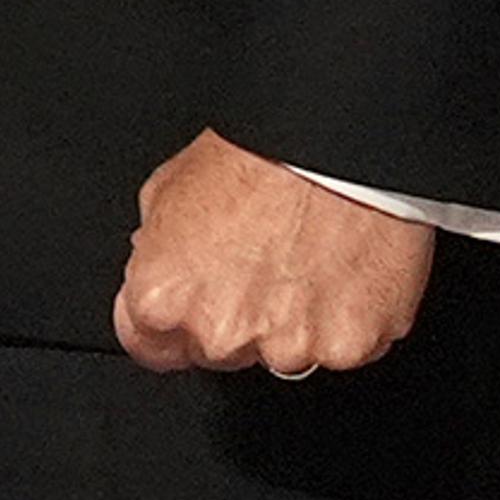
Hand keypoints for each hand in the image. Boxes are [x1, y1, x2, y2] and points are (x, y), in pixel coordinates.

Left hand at [114, 131, 433, 376]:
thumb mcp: (167, 186)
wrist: (328, 146)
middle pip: (218, 349)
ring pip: (283, 353)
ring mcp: (291, 348)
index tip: (184, 303)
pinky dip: (341, 319)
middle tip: (252, 261)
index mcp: (165, 296)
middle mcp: (223, 333)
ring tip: (300, 257)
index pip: (148, 343)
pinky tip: (336, 269)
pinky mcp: (351, 348)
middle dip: (230, 316)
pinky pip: (340, 346)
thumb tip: (158, 266)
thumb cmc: (251, 156)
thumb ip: (155, 247)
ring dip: (290, 321)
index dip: (165, 323)